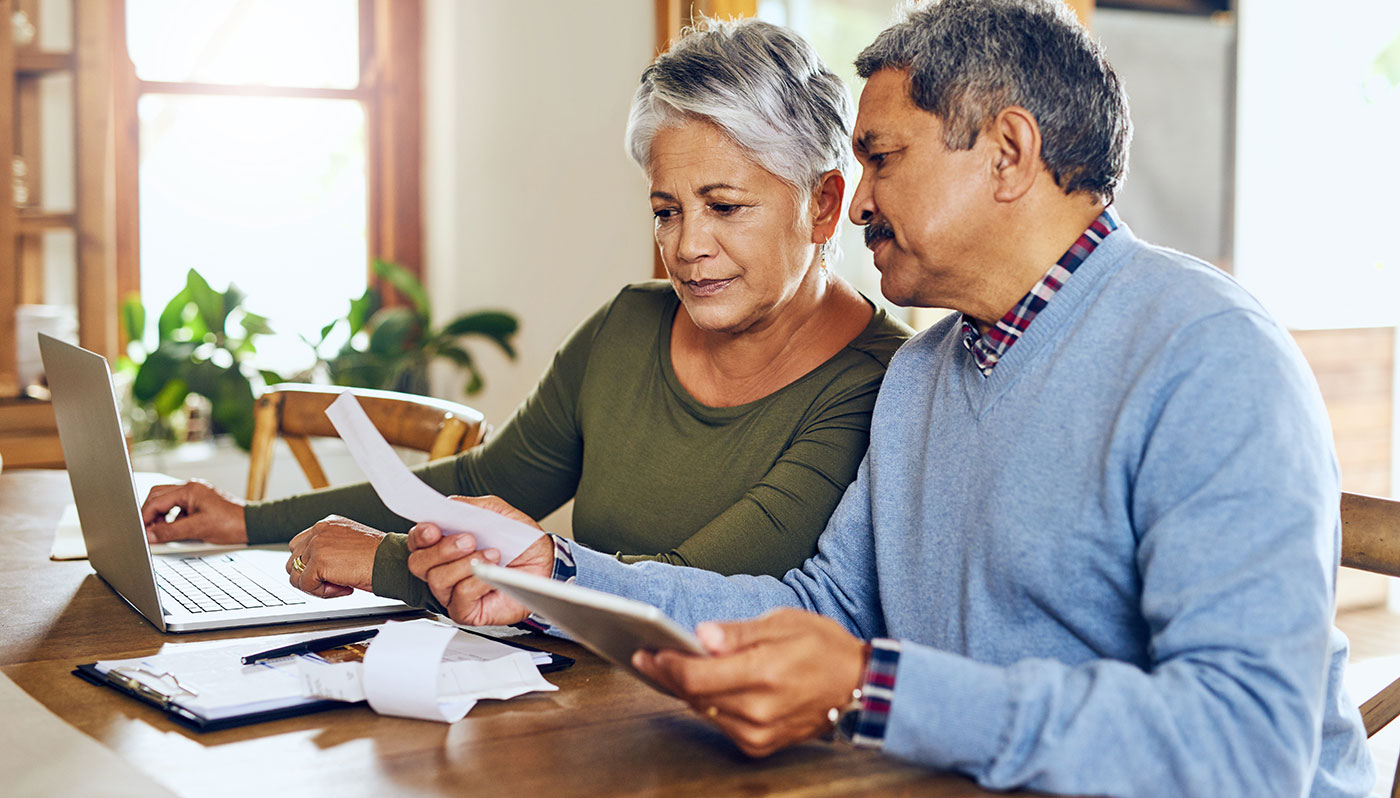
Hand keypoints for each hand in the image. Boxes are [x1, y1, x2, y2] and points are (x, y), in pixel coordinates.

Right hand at [141, 479, 247, 543]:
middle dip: (150, 516)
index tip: (140, 531)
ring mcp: (196, 497)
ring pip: (168, 505)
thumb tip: (150, 535)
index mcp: (189, 489)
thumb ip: (170, 531)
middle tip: (148, 532)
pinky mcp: (201, 506)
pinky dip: (174, 522)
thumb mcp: (197, 529)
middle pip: (158, 499)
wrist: (252, 525)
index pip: (156, 501)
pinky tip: (178, 534)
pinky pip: (180, 512)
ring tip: (164, 534)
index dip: (144, 517)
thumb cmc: (232, 522)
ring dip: (163, 519)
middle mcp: (191, 490)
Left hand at [286, 515, 383, 597]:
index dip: (312, 565)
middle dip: (311, 577)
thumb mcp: (350, 546)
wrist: (393, 561)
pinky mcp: (319, 561)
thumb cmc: (380, 557)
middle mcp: (319, 530)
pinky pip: (306, 586)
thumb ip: (329, 550)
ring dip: (316, 586)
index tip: (332, 573)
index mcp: (328, 524)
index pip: (300, 546)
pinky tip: (343, 587)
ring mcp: (317, 544)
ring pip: (295, 575)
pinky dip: (322, 593)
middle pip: (293, 561)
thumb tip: (312, 569)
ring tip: (339, 585)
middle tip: (335, 582)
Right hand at [405, 494, 553, 625]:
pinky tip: (492, 574)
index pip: (417, 541)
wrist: (544, 564)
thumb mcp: (498, 514)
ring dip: (464, 564)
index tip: (433, 528)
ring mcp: (451, 592)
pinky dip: (477, 582)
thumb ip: (473, 507)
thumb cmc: (518, 541)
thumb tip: (451, 505)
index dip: (420, 535)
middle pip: (419, 563)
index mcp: (444, 544)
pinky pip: (459, 597)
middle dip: (442, 549)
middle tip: (469, 539)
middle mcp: (442, 569)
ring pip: (437, 579)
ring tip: (492, 554)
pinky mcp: (466, 611)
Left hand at [632, 608, 867, 757]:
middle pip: (694, 695)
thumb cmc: (823, 648)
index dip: (668, 663)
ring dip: (686, 690)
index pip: (697, 675)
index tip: (650, 650)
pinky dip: (708, 704)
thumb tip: (701, 636)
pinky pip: (720, 724)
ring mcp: (760, 732)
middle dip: (668, 674)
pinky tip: (699, 687)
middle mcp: (759, 709)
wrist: (859, 686)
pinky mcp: (761, 745)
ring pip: (704, 711)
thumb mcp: (782, 622)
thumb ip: (737, 633)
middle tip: (648, 656)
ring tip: (667, 668)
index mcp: (764, 673)